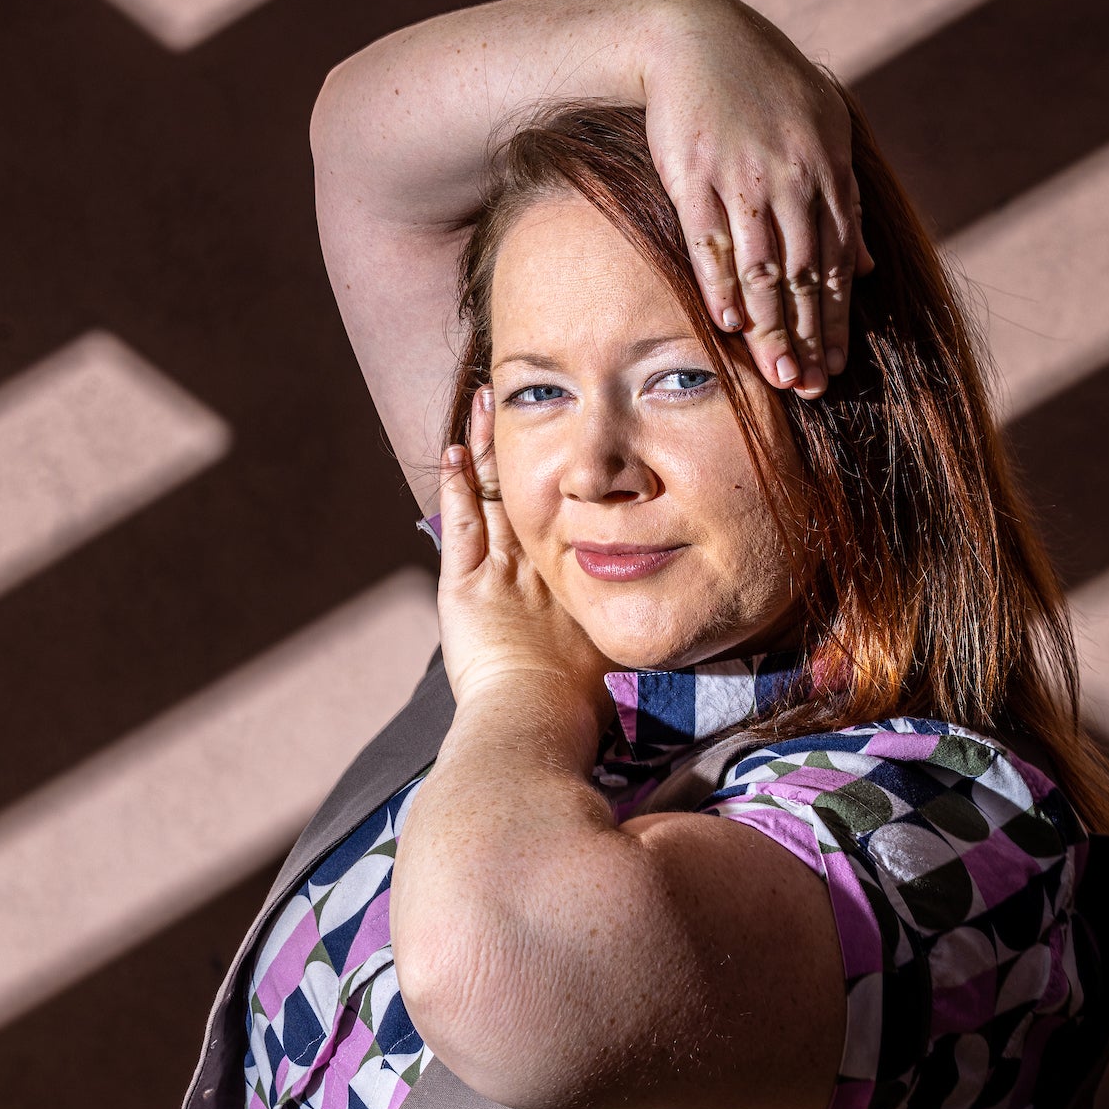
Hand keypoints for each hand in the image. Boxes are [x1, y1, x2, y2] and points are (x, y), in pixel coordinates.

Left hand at [435, 388, 610, 720]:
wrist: (541, 711)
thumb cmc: (580, 700)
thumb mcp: (616, 649)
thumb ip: (627, 620)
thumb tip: (657, 611)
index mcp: (583, 574)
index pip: (575, 510)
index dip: (570, 472)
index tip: (572, 437)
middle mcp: (545, 561)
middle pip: (535, 486)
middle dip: (527, 439)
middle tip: (522, 397)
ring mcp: (504, 569)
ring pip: (495, 493)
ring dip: (487, 447)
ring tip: (486, 402)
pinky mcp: (466, 584)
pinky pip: (460, 522)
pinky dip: (455, 485)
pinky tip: (452, 453)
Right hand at [641, 0, 874, 395]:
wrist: (698, 39)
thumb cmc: (764, 87)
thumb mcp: (823, 131)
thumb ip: (845, 202)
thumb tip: (863, 268)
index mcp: (829, 170)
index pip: (836, 262)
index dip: (836, 319)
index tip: (836, 364)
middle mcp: (793, 178)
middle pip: (805, 275)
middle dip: (809, 337)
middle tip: (811, 388)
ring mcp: (743, 179)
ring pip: (763, 268)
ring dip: (772, 328)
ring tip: (777, 376)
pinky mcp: (694, 177)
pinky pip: (712, 242)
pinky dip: (722, 285)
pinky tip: (730, 324)